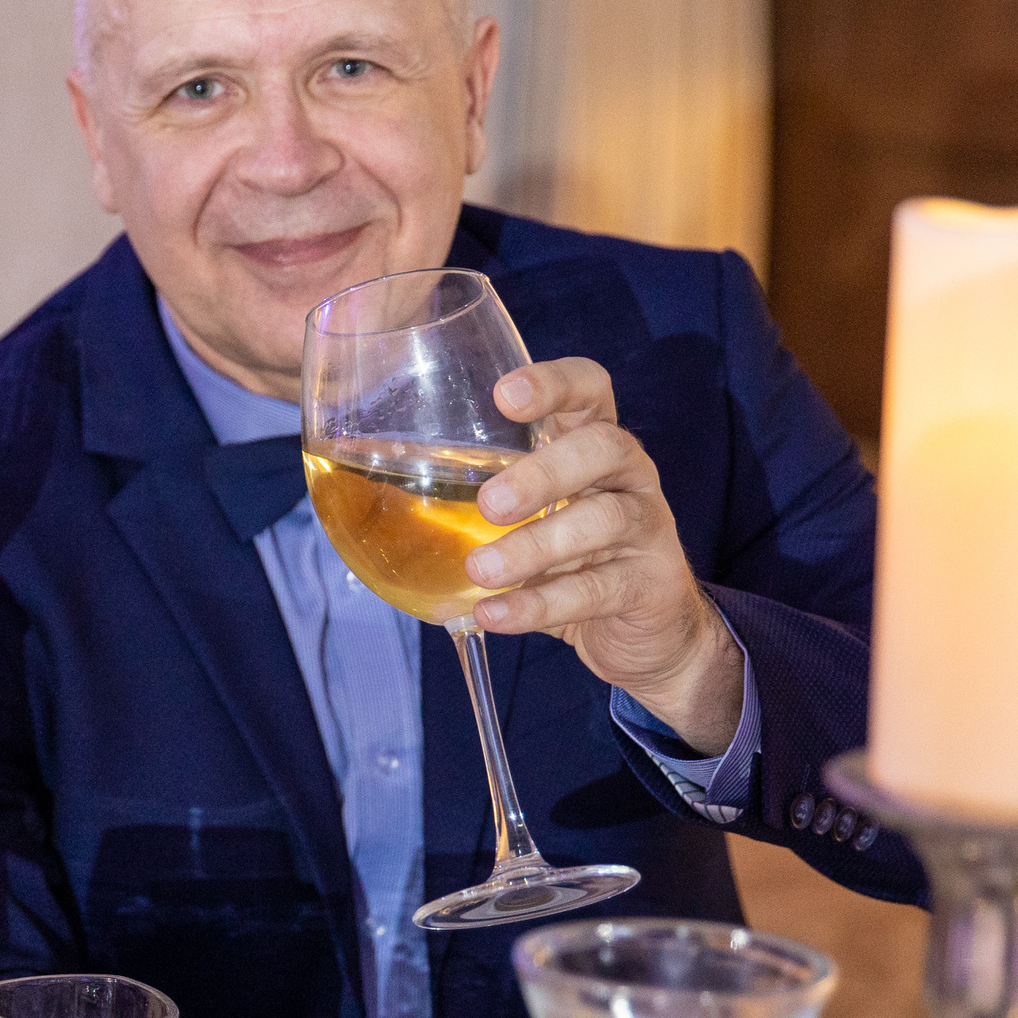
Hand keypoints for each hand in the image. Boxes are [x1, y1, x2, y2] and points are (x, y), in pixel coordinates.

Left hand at [461, 358, 742, 751]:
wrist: (645, 634)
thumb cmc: (570, 559)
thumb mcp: (529, 519)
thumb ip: (474, 500)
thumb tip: (366, 498)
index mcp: (594, 443)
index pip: (589, 388)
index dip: (554, 383)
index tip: (503, 396)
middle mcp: (628, 475)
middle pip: (603, 446)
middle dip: (543, 471)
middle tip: (489, 504)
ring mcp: (647, 527)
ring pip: (603, 520)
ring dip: (536, 546)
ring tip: (481, 569)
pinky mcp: (651, 585)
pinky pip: (598, 589)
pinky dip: (540, 605)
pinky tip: (495, 614)